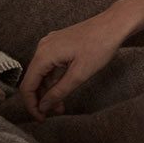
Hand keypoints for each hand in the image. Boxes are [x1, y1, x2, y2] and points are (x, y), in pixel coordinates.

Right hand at [20, 6, 128, 120]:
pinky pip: (52, 64)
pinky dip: (56, 78)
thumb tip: (43, 106)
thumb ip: (59, 92)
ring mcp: (51, 43)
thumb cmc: (101, 45)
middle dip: (42, 98)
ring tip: (62, 105)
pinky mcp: (60, 43)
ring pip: (44, 73)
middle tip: (53, 114)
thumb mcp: (80, 74)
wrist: (116, 23)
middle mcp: (43, 47)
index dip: (31, 105)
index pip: (27, 86)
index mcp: (44, 54)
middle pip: (34, 79)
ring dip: (50, 90)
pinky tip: (64, 88)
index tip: (41, 118)